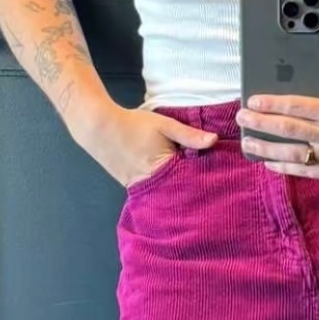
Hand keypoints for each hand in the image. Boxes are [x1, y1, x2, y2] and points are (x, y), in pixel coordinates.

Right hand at [72, 97, 217, 188]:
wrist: (98, 128)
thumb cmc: (132, 124)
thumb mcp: (164, 125)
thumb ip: (189, 135)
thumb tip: (214, 140)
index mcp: (163, 168)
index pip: (191, 180)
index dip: (205, 180)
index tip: (219, 181)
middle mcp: (152, 183)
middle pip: (178, 191)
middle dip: (192, 190)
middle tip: (211, 191)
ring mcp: (140, 187)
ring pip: (165, 194)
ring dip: (177, 191)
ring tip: (195, 191)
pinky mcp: (131, 185)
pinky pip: (152, 192)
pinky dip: (162, 189)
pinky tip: (172, 186)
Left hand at [236, 91, 318, 178]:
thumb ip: (317, 103)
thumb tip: (282, 106)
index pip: (295, 107)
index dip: (270, 104)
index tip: (252, 101)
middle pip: (289, 130)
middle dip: (261, 124)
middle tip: (242, 118)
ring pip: (293, 153)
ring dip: (266, 148)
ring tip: (249, 142)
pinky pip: (304, 170)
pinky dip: (284, 167)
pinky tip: (269, 162)